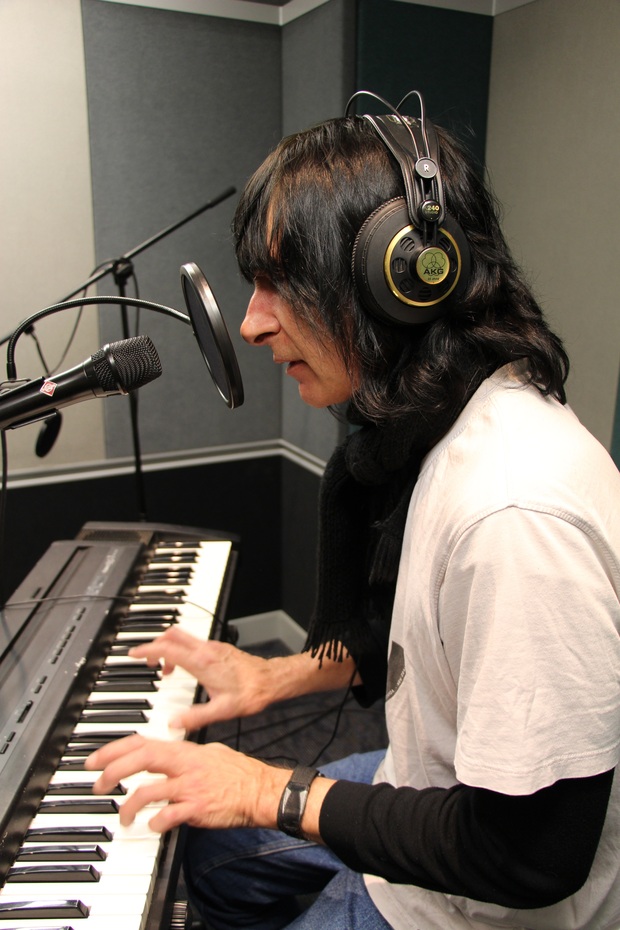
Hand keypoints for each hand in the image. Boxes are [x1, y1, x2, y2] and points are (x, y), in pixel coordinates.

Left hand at [85, 734, 290, 832]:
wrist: (261, 791)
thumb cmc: (239, 774)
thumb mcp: (209, 753)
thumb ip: (185, 754)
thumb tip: (167, 752)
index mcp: (184, 751)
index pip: (142, 743)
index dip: (115, 749)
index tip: (96, 760)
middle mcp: (184, 765)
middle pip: (140, 760)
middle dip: (113, 772)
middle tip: (98, 786)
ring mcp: (190, 786)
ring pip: (148, 791)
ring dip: (129, 806)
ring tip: (123, 818)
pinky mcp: (197, 808)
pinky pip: (168, 816)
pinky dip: (155, 823)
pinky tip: (152, 826)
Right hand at [127, 628, 274, 730]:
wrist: (272, 680)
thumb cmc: (251, 693)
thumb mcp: (223, 711)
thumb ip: (196, 717)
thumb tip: (174, 724)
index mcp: (202, 663)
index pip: (167, 649)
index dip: (147, 650)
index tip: (133, 654)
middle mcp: (206, 650)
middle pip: (172, 636)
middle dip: (154, 644)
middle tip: (145, 659)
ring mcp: (213, 647)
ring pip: (183, 637)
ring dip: (169, 648)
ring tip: (164, 668)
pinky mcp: (219, 649)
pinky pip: (194, 643)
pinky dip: (182, 650)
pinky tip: (186, 668)